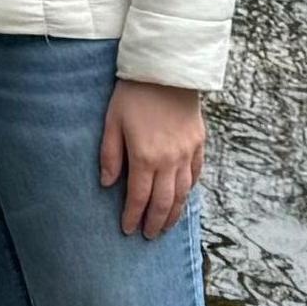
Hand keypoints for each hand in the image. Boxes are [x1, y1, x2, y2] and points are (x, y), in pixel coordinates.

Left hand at [98, 79, 204, 239]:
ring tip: (167, 225)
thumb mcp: (113, 122)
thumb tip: (108, 184)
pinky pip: (196, 173)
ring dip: (174, 212)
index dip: (133, 216)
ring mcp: (187, 152)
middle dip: (156, 222)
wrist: (166, 69)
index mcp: (145, 157)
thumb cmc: (133, 94)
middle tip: (149, 236)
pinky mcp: (199, 142)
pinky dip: (190, 189)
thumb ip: (110, 155)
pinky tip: (184, 196)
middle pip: (164, 202)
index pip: (139, 197)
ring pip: (183, 192)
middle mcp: (169, 160)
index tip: (127, 230)